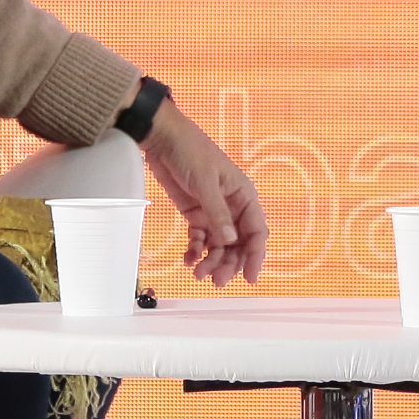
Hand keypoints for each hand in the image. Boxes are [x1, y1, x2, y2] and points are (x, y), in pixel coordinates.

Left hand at [137, 98, 268, 286]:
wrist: (162, 139)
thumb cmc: (190, 151)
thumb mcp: (205, 182)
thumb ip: (217, 213)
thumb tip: (230, 241)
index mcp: (243, 195)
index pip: (256, 232)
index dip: (255, 256)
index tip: (250, 277)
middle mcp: (232, 207)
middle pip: (238, 244)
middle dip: (229, 264)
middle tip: (216, 280)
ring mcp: (213, 212)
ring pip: (218, 246)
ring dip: (210, 261)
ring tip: (197, 273)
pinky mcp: (195, 214)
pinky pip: (199, 239)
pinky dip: (195, 251)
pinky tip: (188, 260)